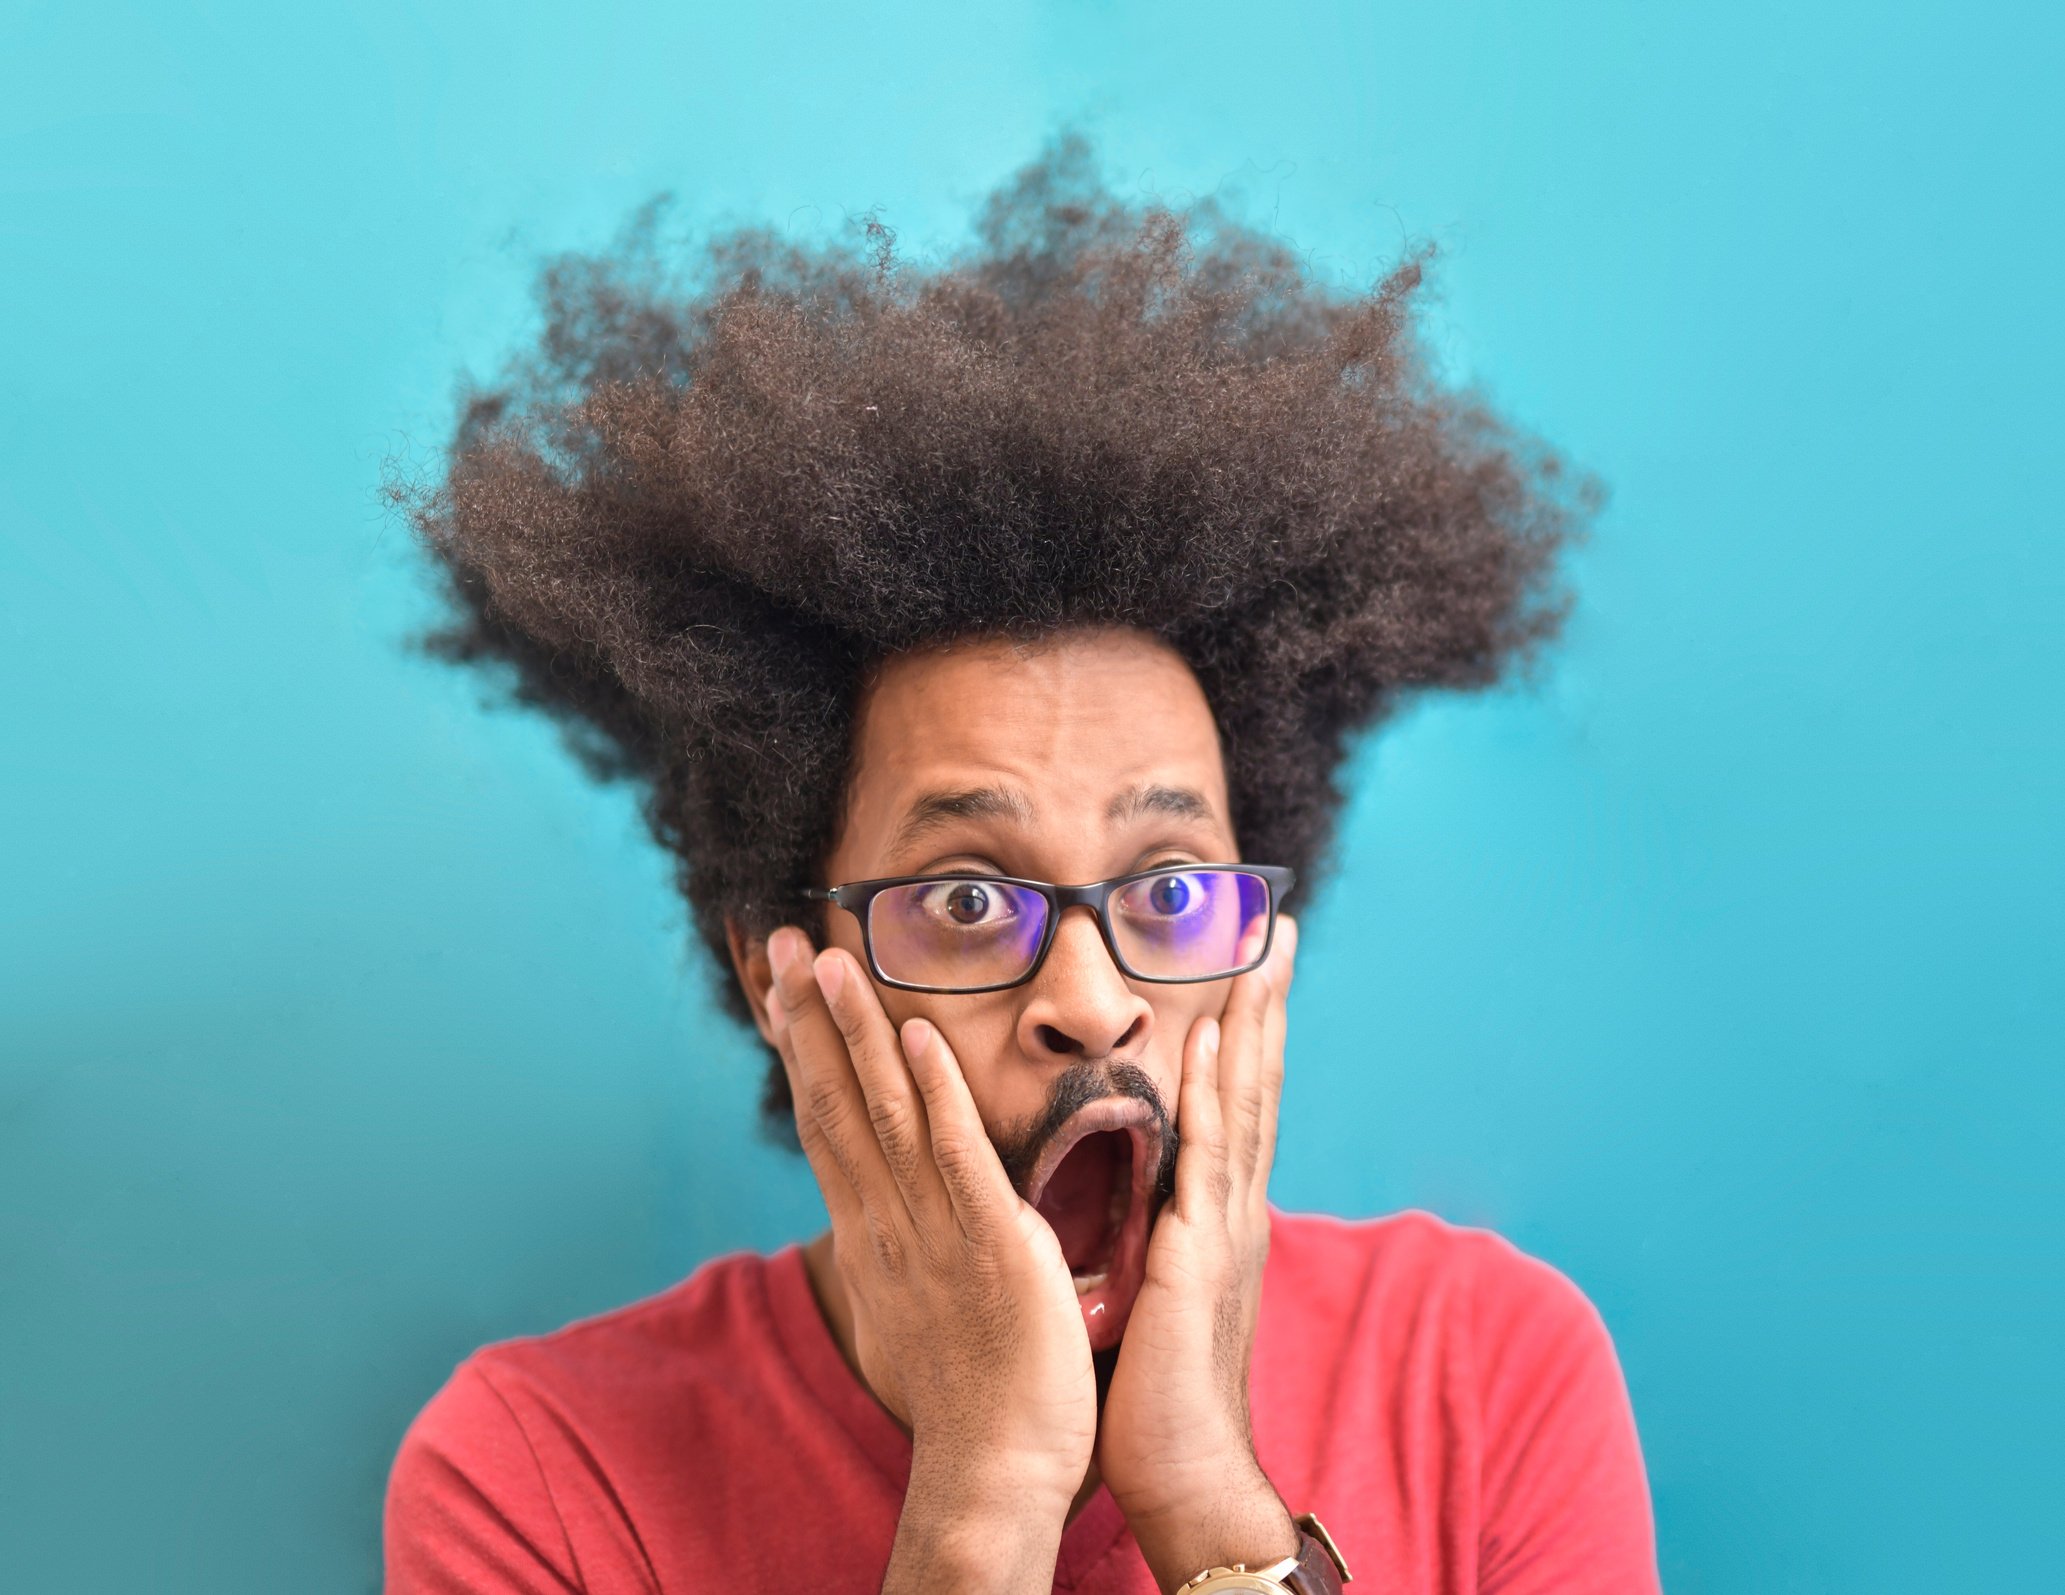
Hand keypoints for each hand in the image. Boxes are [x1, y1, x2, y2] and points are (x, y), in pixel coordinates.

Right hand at [763, 927, 1096, 1590]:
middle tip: (784, 940)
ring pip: (881, 1111)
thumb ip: (906, 1253)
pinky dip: (931, 1093)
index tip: (782, 988)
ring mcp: (931, 1229)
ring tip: (831, 957)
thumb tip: (890, 1225)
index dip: (803, 1051)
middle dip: (808, 1017)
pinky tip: (914, 1036)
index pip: (826, 1123)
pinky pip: (954, 1154)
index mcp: (873, 1234)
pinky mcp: (989, 1241)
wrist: (994, 1471)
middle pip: (833, 1101)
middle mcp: (886, 1222)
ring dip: (854, 1031)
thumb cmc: (970, 1399)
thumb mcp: (916, 1309)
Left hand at [1096, 916, 1299, 1591]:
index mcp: (1222, 1218)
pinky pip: (1206, 1157)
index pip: (1241, 1106)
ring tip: (1261, 955)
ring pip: (1245, 1104)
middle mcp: (1235, 1209)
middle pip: (1258, 1086)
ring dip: (1253, 1025)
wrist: (1187, 1472)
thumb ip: (1161, 1238)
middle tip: (1277, 930)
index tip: (1254, 970)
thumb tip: (1148, 1201)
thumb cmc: (1160, 1393)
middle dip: (1268, 1006)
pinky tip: (1212, 1042)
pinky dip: (1213, 1095)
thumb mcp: (1161, 1292)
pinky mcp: (1197, 1253)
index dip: (1250, 1036)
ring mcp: (1225, 1227)